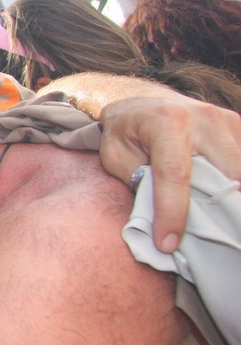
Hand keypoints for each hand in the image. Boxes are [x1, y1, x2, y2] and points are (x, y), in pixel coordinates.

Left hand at [98, 95, 240, 251]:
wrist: (140, 101)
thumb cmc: (124, 133)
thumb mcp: (116, 156)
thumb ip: (137, 181)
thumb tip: (156, 216)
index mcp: (166, 121)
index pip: (175, 174)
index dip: (172, 212)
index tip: (167, 243)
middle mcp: (203, 118)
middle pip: (223, 175)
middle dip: (215, 212)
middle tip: (202, 240)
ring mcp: (225, 121)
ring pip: (240, 172)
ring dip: (230, 201)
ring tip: (216, 226)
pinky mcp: (238, 127)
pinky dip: (235, 187)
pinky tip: (223, 204)